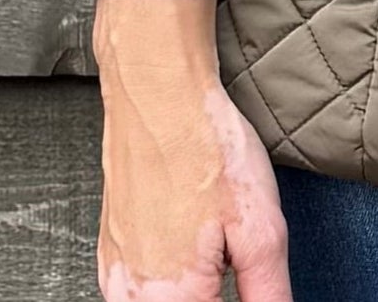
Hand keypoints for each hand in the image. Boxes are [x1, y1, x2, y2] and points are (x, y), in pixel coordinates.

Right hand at [93, 0, 291, 301]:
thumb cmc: (207, 150)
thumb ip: (267, 294)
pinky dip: (165, 289)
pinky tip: (191, 262)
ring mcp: (115, 278)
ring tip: (215, 264)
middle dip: (213, 298)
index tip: (248, 285)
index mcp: (172, 300)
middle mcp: (133, 298)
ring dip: (190, 296)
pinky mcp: (110, 256)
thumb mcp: (261, 229)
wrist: (158, 95)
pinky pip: (135, 295)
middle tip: (232, 271)